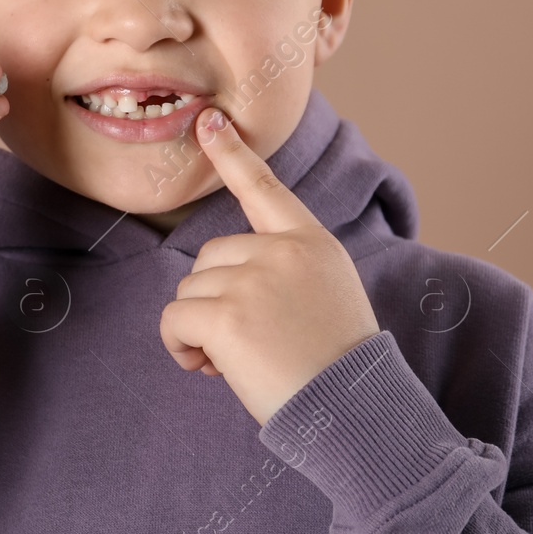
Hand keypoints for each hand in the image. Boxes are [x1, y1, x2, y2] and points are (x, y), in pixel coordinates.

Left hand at [159, 106, 380, 425]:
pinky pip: (174, 318)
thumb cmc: (337, 367)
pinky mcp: (226, 314)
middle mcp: (283, 252)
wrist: (358, 413)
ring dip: (199, 328)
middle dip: (214, 299)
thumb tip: (217, 281)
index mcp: (312, 243)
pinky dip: (180, 346)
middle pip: (208, 257)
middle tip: (250, 342)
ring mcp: (254, 280)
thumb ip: (282, 271)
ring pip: (188, 290)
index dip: (231, 153)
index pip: (264, 188)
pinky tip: (211, 369)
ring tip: (242, 359)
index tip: (207, 120)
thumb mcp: (325, 296)